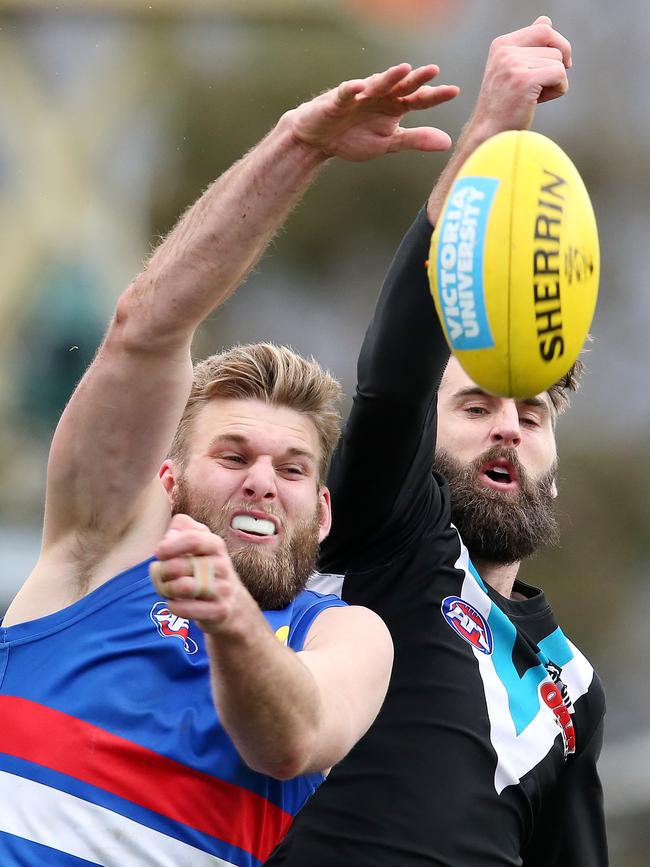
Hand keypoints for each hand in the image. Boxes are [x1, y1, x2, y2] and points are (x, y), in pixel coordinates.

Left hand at [149, 514, 250, 634]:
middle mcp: (222, 565)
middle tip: (161, 575)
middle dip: (161, 571)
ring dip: (166, 589)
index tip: (158, 553)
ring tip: (166, 589)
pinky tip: (174, 603)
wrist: (234, 604)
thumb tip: (167, 538)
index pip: (192, 539)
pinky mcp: (220, 611)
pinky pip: (186, 609)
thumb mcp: (200, 542)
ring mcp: (223, 589)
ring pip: (183, 587)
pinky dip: (173, 606)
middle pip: (179, 565)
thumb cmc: (206, 569)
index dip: (169, 546)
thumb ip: (182, 528)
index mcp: (216, 545)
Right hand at [285, 63, 458, 161]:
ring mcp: (360, 96)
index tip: (454, 91)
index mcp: (395, 106)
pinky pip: (346, 93)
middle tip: (433, 70)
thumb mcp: (389, 143)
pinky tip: (359, 87)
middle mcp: (381, 96)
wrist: (320, 140)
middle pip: (401, 86)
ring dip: (390, 77)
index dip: (435, 95)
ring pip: (377, 84)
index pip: (419, 99)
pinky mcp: (338, 101)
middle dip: (417, 78)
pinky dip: (352, 90)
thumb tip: (448, 142)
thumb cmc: (355, 138)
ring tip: (403, 70)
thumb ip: (415, 139)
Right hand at [468, 15, 571, 141]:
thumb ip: (529, 46)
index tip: (556, 64)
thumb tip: (545, 20)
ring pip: (558, 62)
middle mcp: (505, 51)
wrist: (490, 135)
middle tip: (541, 86)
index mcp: (501, 45)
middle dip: (556, 66)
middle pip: (554, 46)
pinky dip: (558, 90)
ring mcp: (512, 65)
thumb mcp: (513, 70)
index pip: (544, 29)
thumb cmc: (504, 106)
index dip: (557, 46)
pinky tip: (539, 102)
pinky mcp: (523, 80)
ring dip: (554, 82)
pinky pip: (560, 75)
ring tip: (532, 98)